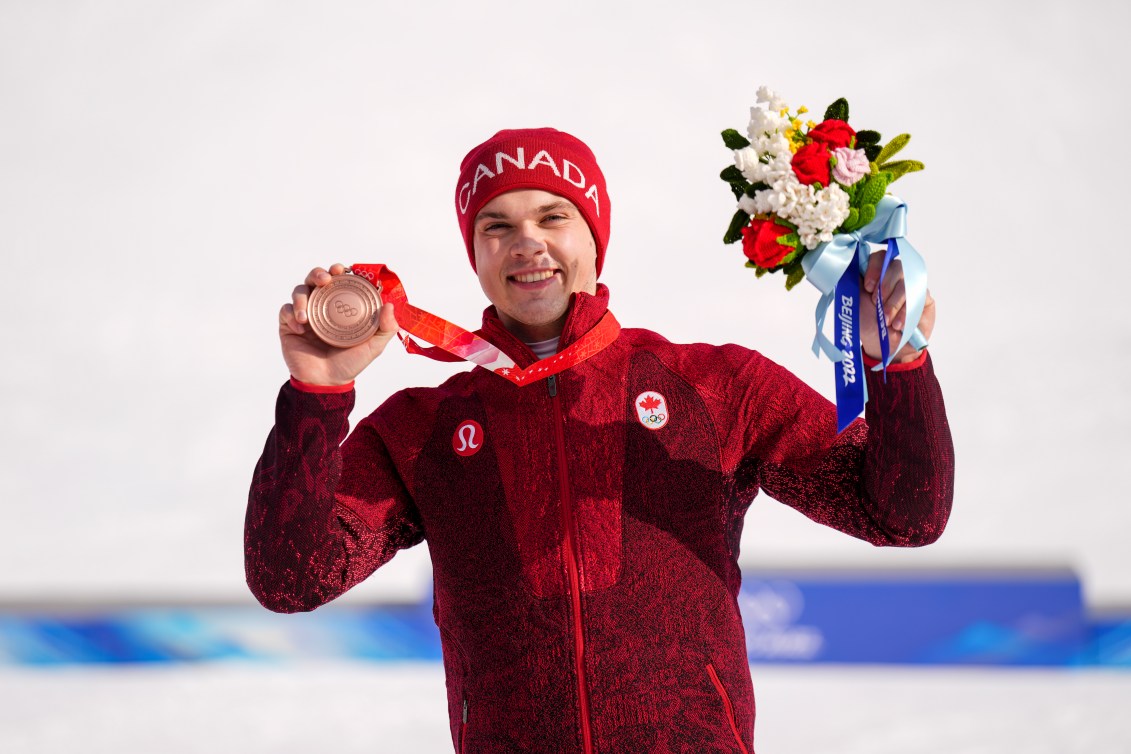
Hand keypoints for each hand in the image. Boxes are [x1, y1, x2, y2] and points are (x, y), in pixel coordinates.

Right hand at [278, 263, 400, 385]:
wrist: (326, 383)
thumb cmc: (350, 363)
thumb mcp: (373, 346)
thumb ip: (386, 328)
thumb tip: (390, 305)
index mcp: (341, 306)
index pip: (339, 281)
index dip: (339, 271)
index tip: (342, 269)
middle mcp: (322, 306)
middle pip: (316, 278)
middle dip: (318, 273)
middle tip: (325, 280)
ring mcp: (305, 314)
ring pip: (299, 291)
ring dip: (301, 297)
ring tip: (306, 316)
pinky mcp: (288, 325)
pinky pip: (285, 311)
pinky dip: (291, 315)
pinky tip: (300, 328)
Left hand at [859, 249, 935, 362]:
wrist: (885, 347)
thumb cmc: (869, 324)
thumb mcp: (855, 302)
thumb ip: (853, 281)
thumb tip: (849, 262)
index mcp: (876, 274)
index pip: (879, 257)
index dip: (875, 268)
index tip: (868, 287)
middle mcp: (894, 276)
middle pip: (895, 266)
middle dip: (885, 287)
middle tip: (877, 304)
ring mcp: (911, 285)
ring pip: (907, 281)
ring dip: (894, 303)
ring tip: (887, 320)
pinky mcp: (924, 297)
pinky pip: (918, 296)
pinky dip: (906, 312)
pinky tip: (899, 324)